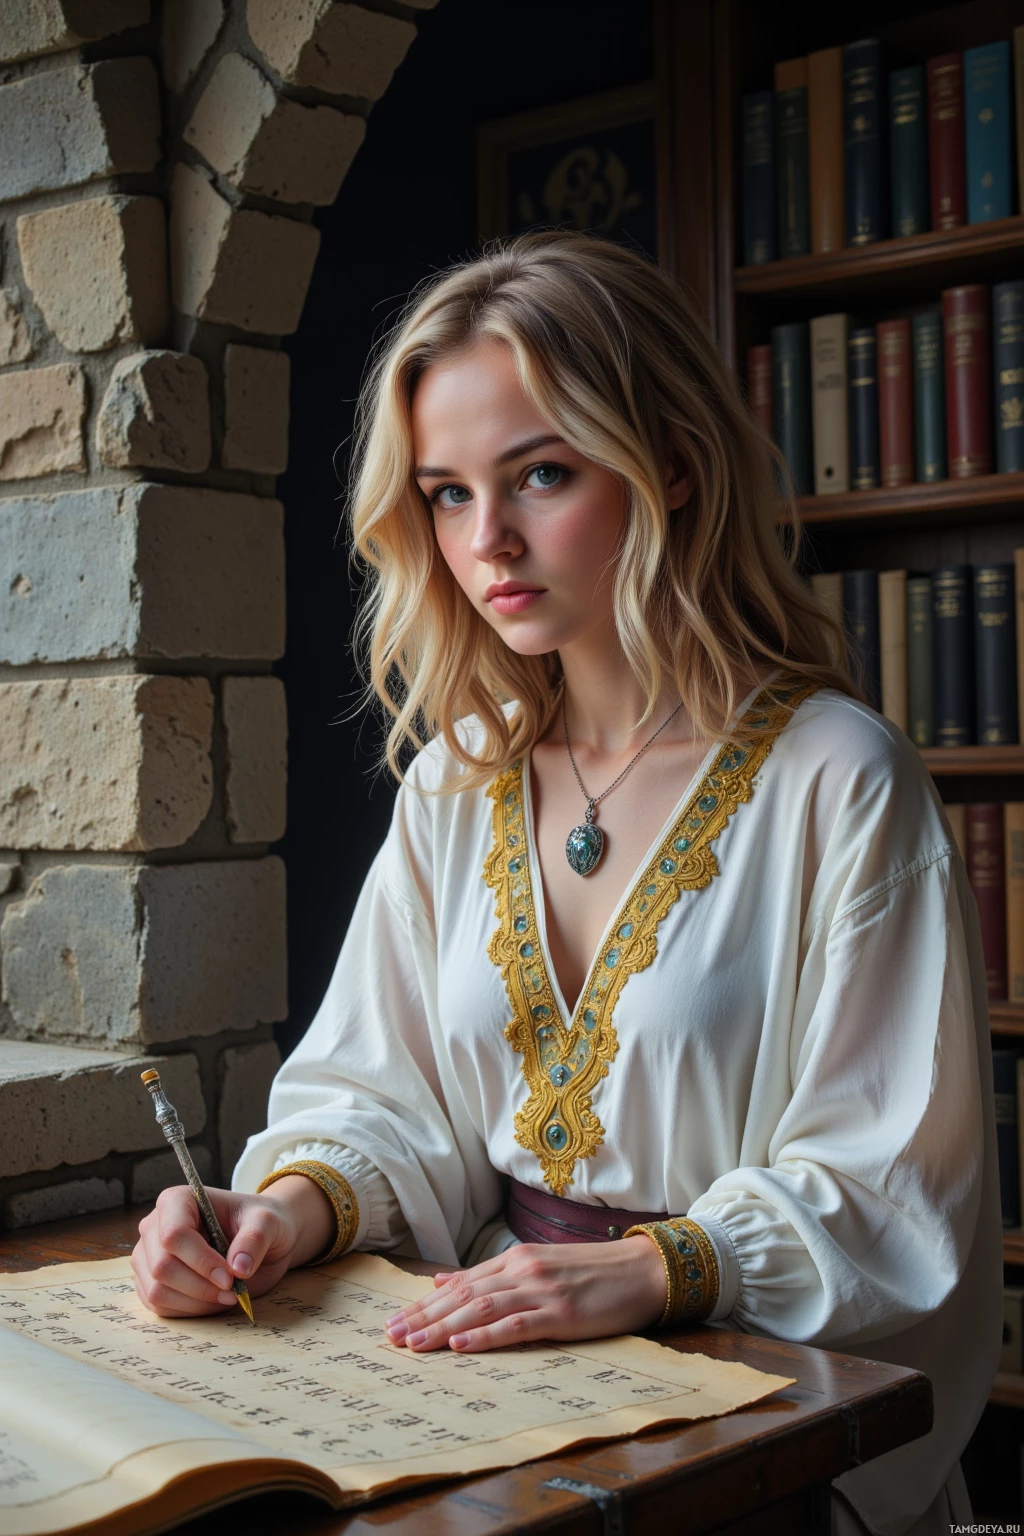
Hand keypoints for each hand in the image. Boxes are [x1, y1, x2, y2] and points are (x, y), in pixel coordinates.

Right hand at [131, 1175, 334, 1316]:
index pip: (174, 1234)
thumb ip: (255, 1239)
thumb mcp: (267, 1222)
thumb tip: (238, 1267)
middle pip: (162, 1266)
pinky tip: (212, 1300)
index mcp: (177, 1201)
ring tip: (226, 1295)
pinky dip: (189, 1310)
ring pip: (157, 1291)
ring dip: (196, 1301)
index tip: (230, 1277)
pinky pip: (159, 1306)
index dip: (201, 1261)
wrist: (258, 1238)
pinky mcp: (150, 1282)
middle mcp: (155, 1226)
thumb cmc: (258, 1223)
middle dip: (200, 1286)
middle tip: (232, 1290)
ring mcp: (149, 1256)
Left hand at [384, 1235, 666, 1352]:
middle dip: (424, 1318)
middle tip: (390, 1336)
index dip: (424, 1305)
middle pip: (463, 1297)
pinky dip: (485, 1335)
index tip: (395, 1321)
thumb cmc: (592, 1273)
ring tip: (414, 1344)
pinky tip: (462, 1344)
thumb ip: (492, 1275)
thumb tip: (443, 1281)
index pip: (460, 1284)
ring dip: (443, 1328)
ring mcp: (542, 1292)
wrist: (642, 1270)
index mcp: (516, 1260)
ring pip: (481, 1310)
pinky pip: (516, 1326)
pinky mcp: (562, 1314)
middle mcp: (523, 1271)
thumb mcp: (538, 1266)